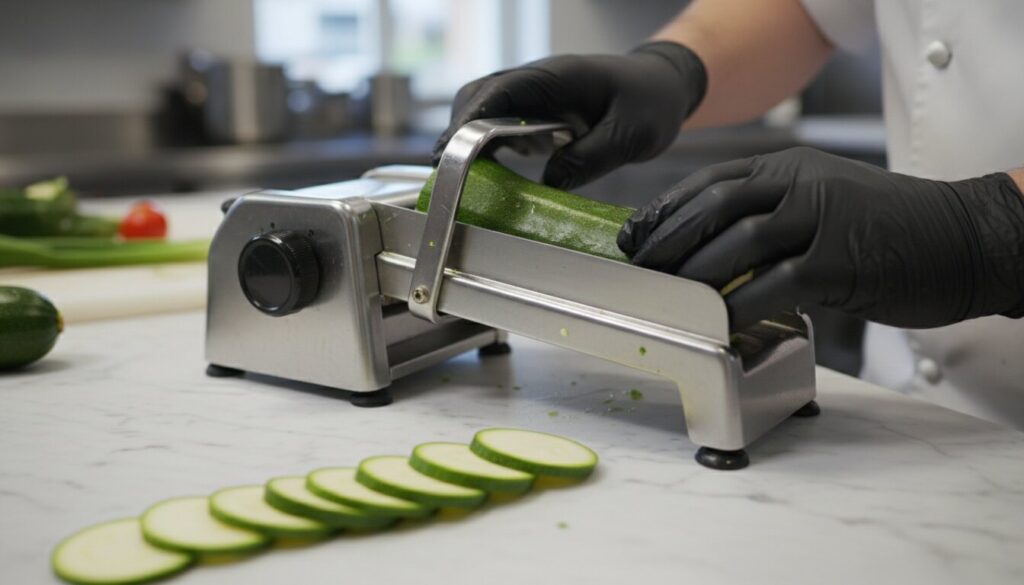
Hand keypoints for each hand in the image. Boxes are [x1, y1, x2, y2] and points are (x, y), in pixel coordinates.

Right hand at [433, 42, 706, 189]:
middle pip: (479, 98)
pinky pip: (501, 124)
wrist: (664, 88)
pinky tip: (489, 172)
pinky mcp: (538, 112)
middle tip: (450, 172)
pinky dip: (488, 146)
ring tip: (464, 176)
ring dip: (471, 140)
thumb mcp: (629, 135)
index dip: (468, 122)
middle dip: (459, 132)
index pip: (499, 93)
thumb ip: (589, 159)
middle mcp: (537, 82)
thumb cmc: (651, 102)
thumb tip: (548, 184)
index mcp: (556, 78)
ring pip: (485, 111)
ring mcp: (535, 96)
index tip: (449, 152)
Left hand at [618, 147, 1023, 330]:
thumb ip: (772, 212)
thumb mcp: (824, 199)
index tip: (634, 236)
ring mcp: (822, 221)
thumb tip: (708, 247)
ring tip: (671, 298)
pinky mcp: (841, 263)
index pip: (712, 181)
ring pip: (739, 242)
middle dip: (669, 239)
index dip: (666, 209)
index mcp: (792, 168)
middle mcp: (802, 185)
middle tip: (642, 269)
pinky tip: (719, 323)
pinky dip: (741, 306)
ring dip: (697, 273)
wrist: (963, 238)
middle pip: (716, 205)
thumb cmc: (887, 227)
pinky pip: (775, 286)